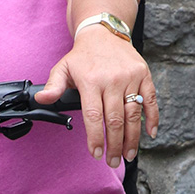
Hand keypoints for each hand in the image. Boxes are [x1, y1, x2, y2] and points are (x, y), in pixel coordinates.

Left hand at [34, 27, 157, 167]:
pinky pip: (150, 100)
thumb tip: (41, 100)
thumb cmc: (82, 55)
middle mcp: (111, 80)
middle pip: (115, 119)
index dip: (95, 137)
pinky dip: (153, 118)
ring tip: (128, 154)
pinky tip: (151, 134)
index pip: (93, 115)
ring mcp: (130, 77)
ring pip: (133, 114)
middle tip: (113, 161)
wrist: (103, 32)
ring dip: (132, 138)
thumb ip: (53, 86)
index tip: (96, 154)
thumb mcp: (63, 67)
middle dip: (114, 144)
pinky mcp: (144, 75)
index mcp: (90, 80)